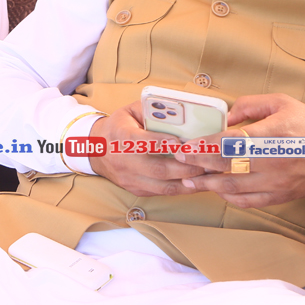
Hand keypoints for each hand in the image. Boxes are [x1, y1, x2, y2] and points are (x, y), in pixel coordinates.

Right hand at [89, 102, 207, 195]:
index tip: (180, 141)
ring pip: (164, 186)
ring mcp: (131, 179)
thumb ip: (154, 110)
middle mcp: (125, 161)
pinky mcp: (137, 190)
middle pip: (158, 169)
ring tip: (208, 175)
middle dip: (186, 167)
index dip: (162, 143)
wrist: (96, 149)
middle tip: (207, 162)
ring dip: (189, 182)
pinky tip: (198, 183)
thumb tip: (182, 111)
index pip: (142, 142)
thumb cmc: (120, 126)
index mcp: (122, 136)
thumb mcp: (131, 111)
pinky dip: (183, 189)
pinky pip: (163, 193)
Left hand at [174, 93, 304, 208]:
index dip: (205, 145)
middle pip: (227, 165)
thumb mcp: (281, 102)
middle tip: (179, 161)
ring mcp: (276, 181)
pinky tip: (218, 190)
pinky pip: (247, 200)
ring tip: (189, 181)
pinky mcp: (279, 196)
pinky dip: (229, 197)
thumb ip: (249, 105)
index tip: (186, 146)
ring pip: (233, 187)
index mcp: (273, 134)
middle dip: (198, 164)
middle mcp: (273, 160)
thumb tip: (224, 116)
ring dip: (208, 185)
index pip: (230, 141)